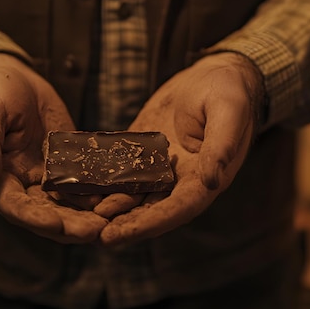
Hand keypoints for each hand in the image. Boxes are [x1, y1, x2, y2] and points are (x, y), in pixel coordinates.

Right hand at [0, 53, 106, 242]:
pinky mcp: (69, 163)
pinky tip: (121, 195)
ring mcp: (48, 176)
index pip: (15, 207)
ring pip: (69, 203)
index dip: (34, 218)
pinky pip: (85, 180)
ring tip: (112, 220)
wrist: (11, 77)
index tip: (56, 224)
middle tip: (96, 230)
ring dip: (89, 215)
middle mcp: (24, 185)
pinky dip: (102, 190)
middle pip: (47, 214)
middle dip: (70, 225)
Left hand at [97, 52, 264, 245]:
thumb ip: (222, 146)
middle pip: (150, 208)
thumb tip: (212, 180)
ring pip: (132, 191)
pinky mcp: (142, 148)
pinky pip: (120, 165)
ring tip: (83, 214)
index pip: (176, 209)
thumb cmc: (228, 91)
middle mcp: (180, 178)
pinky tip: (80, 181)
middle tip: (96, 235)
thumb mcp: (229, 113)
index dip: (149, 224)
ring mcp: (158, 165)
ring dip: (110, 205)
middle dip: (124, 223)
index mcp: (204, 177)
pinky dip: (102, 175)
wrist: (215, 73)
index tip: (122, 235)